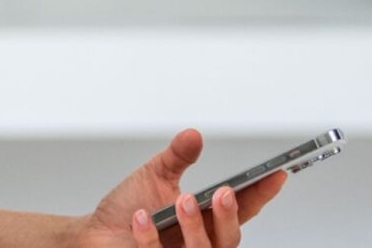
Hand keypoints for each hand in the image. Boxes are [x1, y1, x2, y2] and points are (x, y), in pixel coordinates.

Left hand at [70, 129, 286, 246]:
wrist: (95, 232)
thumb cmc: (128, 207)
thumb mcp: (154, 176)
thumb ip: (176, 157)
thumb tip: (194, 134)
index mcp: (205, 221)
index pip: (242, 210)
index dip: (261, 194)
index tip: (276, 173)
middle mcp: (199, 244)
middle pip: (229, 239)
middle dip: (229, 216)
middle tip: (223, 192)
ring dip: (195, 227)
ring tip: (182, 199)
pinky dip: (150, 239)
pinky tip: (141, 217)